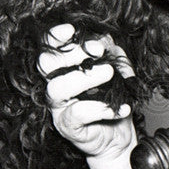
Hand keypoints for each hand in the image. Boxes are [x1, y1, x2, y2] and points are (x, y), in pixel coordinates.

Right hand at [38, 23, 138, 168]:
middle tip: (98, 50)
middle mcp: (56, 86)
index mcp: (64, 70)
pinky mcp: (67, 127)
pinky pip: (78, 114)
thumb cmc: (114, 102)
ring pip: (58, 88)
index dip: (55, 37)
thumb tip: (107, 41)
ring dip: (85, 78)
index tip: (71, 30)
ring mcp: (59, 108)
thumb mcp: (119, 73)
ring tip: (110, 73)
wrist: (119, 138)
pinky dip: (101, 108)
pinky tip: (121, 107)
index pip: (50, 49)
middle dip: (72, 53)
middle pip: (47, 65)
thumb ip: (113, 55)